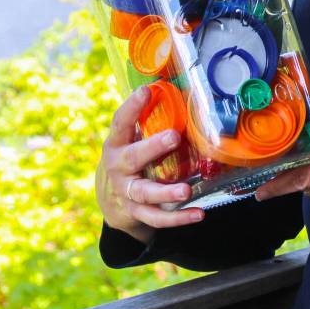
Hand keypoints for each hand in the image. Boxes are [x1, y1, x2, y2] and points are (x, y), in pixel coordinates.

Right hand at [95, 86, 203, 243]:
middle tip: (173, 137)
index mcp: (116, 145)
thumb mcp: (130, 140)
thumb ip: (148, 122)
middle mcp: (118, 168)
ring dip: (166, 192)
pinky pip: (158, 218)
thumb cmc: (129, 159)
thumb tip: (179, 90)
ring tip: (185, 190)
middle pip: (132, 158)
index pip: (120, 123)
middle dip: (152, 148)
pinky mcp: (136, 213)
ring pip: (145, 193)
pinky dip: (179, 217)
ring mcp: (126, 192)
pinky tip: (199, 214)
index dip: (132, 106)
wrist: (110, 201)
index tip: (147, 90)